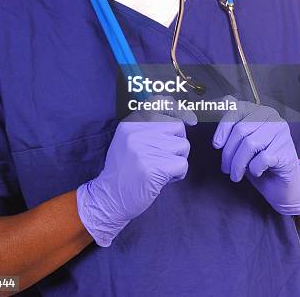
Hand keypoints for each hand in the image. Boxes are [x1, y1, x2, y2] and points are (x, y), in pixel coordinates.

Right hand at [77, 96, 196, 245]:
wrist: (109, 197)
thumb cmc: (123, 169)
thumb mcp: (128, 139)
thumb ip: (149, 126)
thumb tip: (184, 118)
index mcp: (131, 123)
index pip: (160, 103)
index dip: (179, 109)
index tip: (191, 120)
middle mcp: (137, 132)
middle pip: (178, 127)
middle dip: (178, 142)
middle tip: (165, 156)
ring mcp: (145, 150)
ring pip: (183, 146)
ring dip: (178, 160)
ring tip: (161, 169)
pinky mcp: (154, 168)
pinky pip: (182, 165)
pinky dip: (178, 174)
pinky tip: (163, 180)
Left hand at [212, 96, 299, 215]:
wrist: (280, 184)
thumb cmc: (257, 160)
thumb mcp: (241, 141)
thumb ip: (230, 124)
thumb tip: (211, 106)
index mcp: (258, 110)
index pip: (236, 109)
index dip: (223, 128)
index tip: (216, 145)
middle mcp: (271, 117)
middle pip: (241, 130)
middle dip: (228, 152)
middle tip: (225, 168)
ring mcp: (281, 133)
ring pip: (250, 144)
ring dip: (238, 164)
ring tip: (235, 174)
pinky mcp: (286, 151)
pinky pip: (262, 159)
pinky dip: (254, 169)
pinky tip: (256, 172)